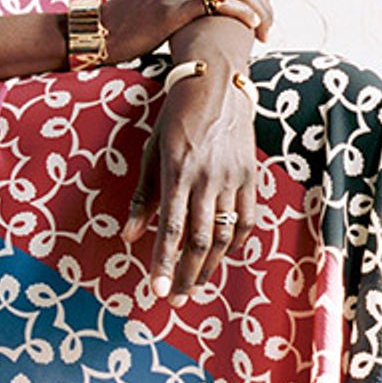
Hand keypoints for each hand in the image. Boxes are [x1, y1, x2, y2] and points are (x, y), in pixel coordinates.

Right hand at [103, 0, 269, 62]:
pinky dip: (240, 11)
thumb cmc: (129, 18)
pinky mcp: (172, 8)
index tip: (264, 10)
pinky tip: (252, 23)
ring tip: (266, 29)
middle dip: (261, 0)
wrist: (97, 31)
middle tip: (271, 25)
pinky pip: (216, 3)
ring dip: (257, 8)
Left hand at [125, 57, 258, 303]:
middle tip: (175, 298)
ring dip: (210, 266)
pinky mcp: (251, 176)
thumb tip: (130, 236)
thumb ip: (144, 197)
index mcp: (178, 172)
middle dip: (188, 275)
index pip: (172, 230)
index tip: (157, 290)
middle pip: (202, 241)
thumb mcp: (152, 151)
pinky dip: (236, 242)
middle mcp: (208, 178)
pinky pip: (247, 219)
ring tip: (196, 285)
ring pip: (225, 236)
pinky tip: (223, 254)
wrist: (217, 83)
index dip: (164, 264)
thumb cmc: (177, 116)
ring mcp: (233, 178)